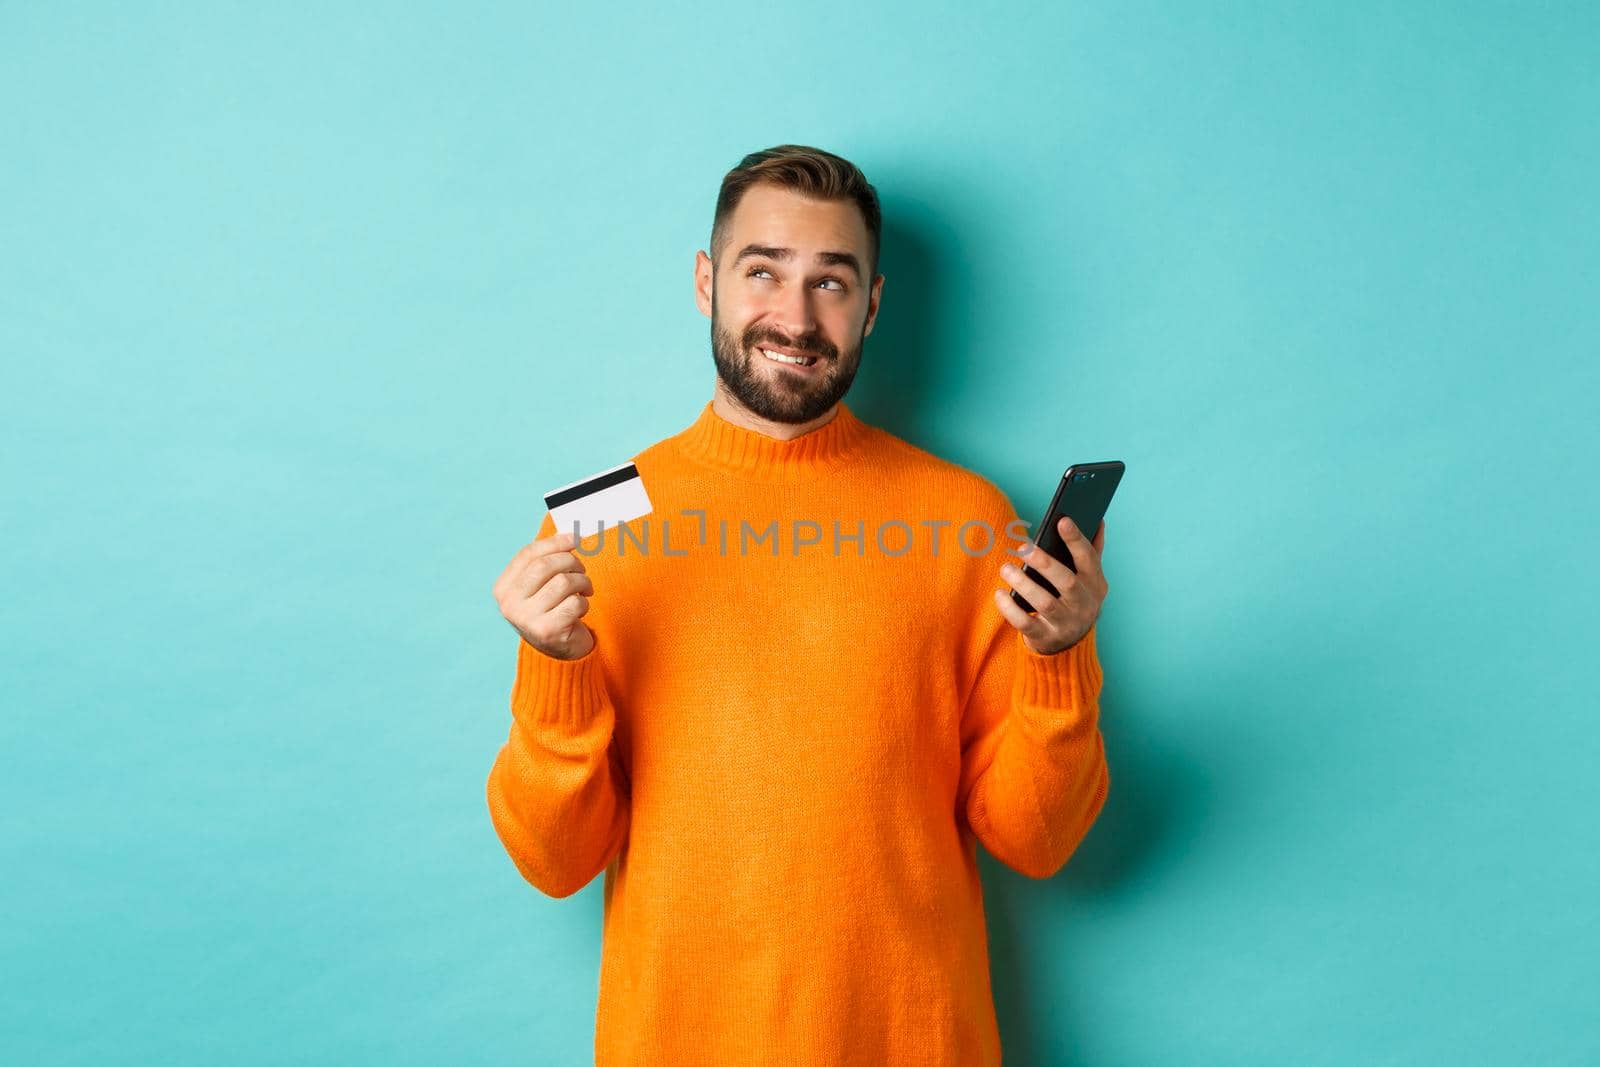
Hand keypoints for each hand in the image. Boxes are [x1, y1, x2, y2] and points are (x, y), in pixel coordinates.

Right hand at [492, 530, 596, 660]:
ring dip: (581, 583)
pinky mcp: (547, 631)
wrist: (558, 652)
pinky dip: (583, 603)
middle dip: (571, 562)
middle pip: (545, 565)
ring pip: (563, 582)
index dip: (554, 542)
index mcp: (503, 588)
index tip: (575, 538)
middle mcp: (509, 604)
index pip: (528, 554)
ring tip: (584, 591)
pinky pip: (574, 603)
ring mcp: (526, 619)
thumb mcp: (541, 585)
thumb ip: (547, 560)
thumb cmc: (551, 610)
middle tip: (581, 570)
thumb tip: (569, 535)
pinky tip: (580, 610)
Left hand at [993, 517, 1107, 654]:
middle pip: (1067, 582)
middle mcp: (1084, 605)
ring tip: (1006, 568)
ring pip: (1045, 603)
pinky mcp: (1045, 637)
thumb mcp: (1089, 579)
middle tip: (1023, 547)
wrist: (1070, 643)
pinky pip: (1025, 623)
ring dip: (1024, 584)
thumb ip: (1092, 551)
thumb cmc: (1075, 599)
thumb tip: (1098, 520)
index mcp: (1095, 584)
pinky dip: (1010, 609)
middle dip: (1045, 563)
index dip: (1076, 540)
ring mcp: (1065, 623)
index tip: (1062, 520)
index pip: (1089, 559)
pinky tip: (999, 593)